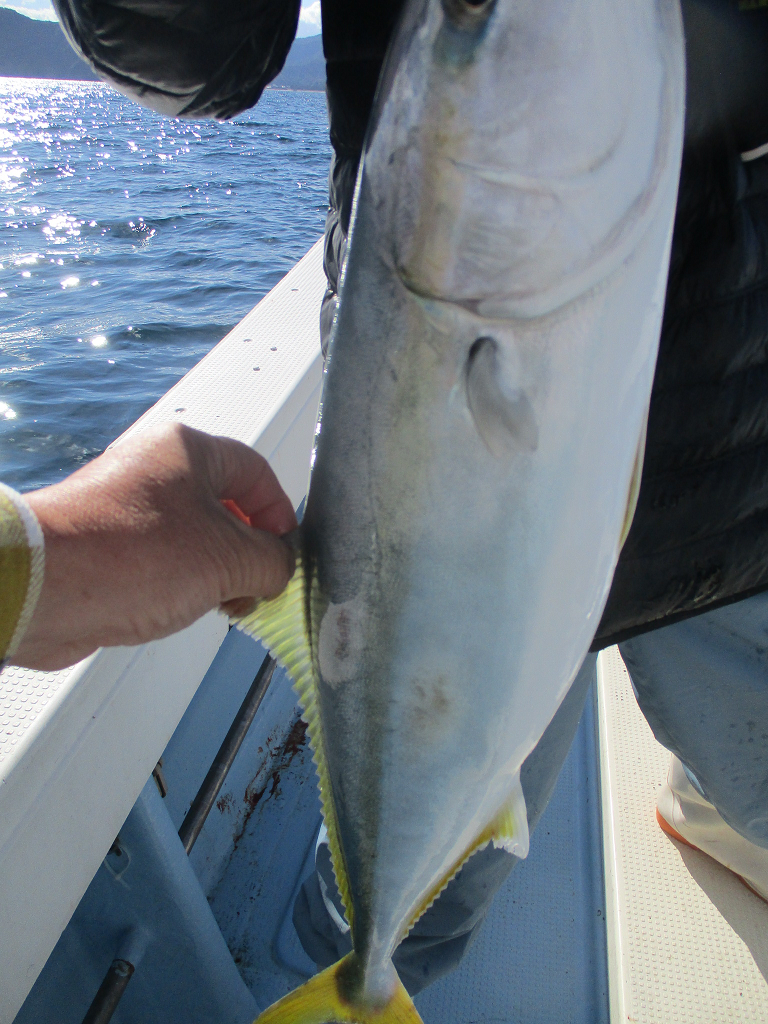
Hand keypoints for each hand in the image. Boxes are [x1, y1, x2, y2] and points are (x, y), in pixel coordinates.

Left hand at [14, 423, 296, 669]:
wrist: (43, 589)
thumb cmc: (136, 558)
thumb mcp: (228, 560)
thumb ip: (272, 561)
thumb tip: (280, 569)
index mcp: (188, 449)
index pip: (256, 472)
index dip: (280, 516)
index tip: (285, 556)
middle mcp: (156, 467)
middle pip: (226, 506)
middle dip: (248, 552)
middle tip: (255, 588)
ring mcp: (128, 505)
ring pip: (195, 535)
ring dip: (218, 572)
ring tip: (222, 604)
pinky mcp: (108, 542)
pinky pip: (163, 557)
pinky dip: (184, 581)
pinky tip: (184, 607)